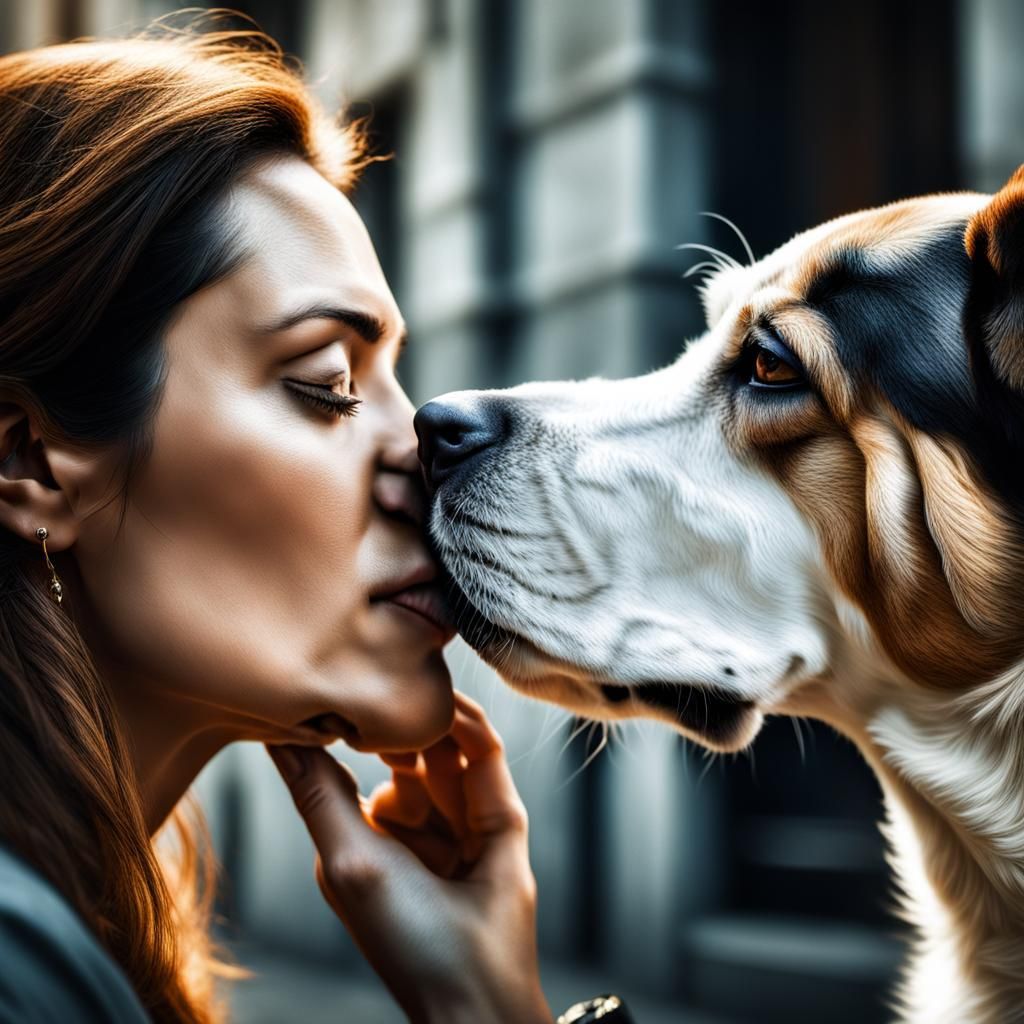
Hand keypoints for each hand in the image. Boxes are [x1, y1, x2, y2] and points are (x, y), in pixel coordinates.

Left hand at [267, 692, 551, 1023]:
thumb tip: (276, 736)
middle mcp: (413, 822)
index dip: (349, 732)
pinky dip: (471, 727)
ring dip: (432, 719)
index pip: (357, 766)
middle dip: (396, 727)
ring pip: (445, 745)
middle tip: (386, 708)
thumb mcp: (347, 860)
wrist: (476, 988)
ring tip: (419, 705)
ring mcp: (459, 816)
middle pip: (404, 750)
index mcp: (368, 836)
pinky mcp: (501, 813)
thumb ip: (317, 792)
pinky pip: (485, 754)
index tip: (340, 696)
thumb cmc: (403, 938)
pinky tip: (452, 711)